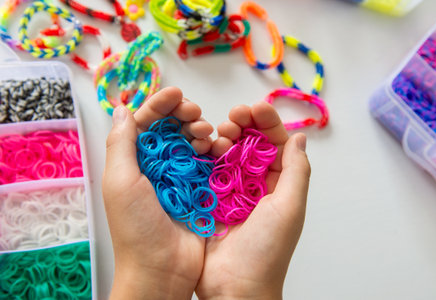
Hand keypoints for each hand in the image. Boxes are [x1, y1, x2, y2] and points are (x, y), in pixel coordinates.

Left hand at [102, 87, 212, 299]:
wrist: (162, 269)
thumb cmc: (136, 228)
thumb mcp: (121, 182)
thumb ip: (121, 144)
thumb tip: (123, 109)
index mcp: (134, 162)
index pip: (145, 123)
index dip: (159, 105)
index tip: (175, 93)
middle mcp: (156, 166)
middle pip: (170, 128)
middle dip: (182, 114)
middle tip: (194, 112)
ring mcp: (179, 177)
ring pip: (190, 141)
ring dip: (198, 130)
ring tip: (205, 132)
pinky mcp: (200, 188)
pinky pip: (207, 161)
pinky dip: (211, 149)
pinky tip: (214, 146)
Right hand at [196, 102, 310, 299]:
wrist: (234, 287)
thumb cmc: (267, 250)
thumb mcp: (289, 207)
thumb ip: (297, 171)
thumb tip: (299, 137)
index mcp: (280, 185)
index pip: (276, 145)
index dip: (267, 123)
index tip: (254, 108)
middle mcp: (257, 185)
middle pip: (251, 144)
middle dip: (244, 125)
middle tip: (233, 116)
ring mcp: (231, 191)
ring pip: (229, 153)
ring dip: (225, 137)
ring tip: (220, 133)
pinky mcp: (210, 198)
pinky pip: (209, 169)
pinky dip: (207, 154)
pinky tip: (205, 147)